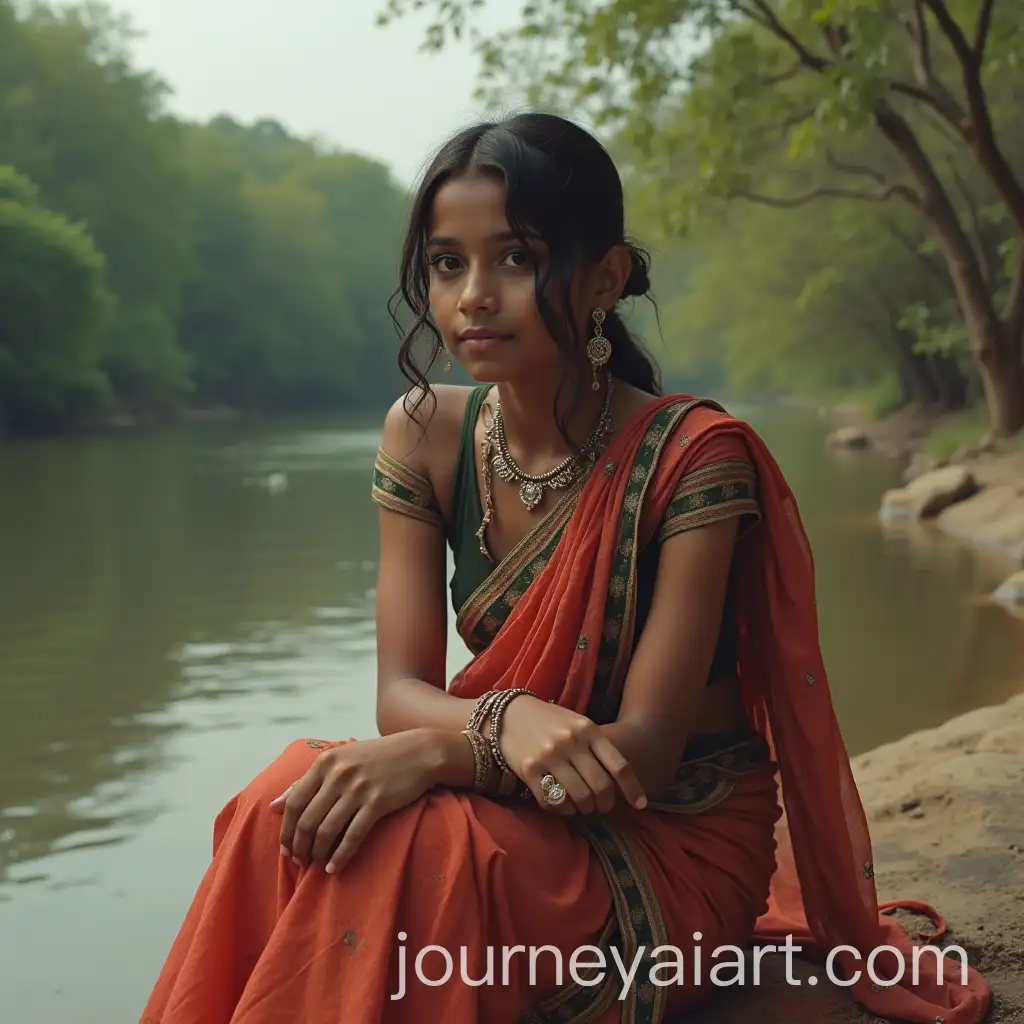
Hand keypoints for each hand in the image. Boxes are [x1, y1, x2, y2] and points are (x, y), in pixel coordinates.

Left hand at [269, 730, 444, 872]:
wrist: (419, 752)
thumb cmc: (376, 757)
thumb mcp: (340, 760)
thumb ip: (307, 781)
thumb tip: (273, 807)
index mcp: (326, 762)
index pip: (294, 802)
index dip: (286, 830)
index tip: (286, 848)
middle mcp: (339, 774)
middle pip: (307, 820)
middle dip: (299, 846)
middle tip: (300, 861)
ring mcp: (359, 788)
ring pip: (326, 830)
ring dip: (317, 853)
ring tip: (316, 865)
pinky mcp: (378, 802)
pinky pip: (353, 835)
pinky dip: (340, 855)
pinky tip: (334, 868)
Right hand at [497, 697, 645, 815]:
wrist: (510, 714)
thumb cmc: (550, 721)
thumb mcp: (578, 723)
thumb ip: (596, 746)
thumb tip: (620, 781)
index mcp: (588, 729)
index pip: (619, 765)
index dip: (633, 789)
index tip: (640, 805)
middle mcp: (571, 742)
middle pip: (601, 787)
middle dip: (605, 804)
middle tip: (602, 807)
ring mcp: (550, 756)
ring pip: (580, 797)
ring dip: (585, 809)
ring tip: (583, 807)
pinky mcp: (530, 770)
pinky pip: (554, 801)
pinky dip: (563, 810)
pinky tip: (564, 805)